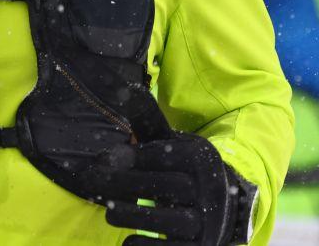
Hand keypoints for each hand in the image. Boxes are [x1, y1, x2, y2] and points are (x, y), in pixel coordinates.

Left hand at [95, 133, 257, 245]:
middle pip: (163, 186)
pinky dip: (141, 244)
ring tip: (111, 211)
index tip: (109, 157)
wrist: (223, 211)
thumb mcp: (171, 144)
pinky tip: (129, 236)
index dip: (136, 157)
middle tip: (95, 182)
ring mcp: (206, 224)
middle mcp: (210, 190)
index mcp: (202, 159)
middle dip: (124, 184)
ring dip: (130, 215)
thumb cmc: (184, 171)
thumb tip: (123, 89)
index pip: (166, 156)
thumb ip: (147, 120)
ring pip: (165, 220)